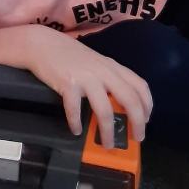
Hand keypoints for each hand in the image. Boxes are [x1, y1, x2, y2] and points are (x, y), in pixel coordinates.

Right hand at [25, 26, 152, 148]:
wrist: (41, 44)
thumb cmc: (67, 54)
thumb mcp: (94, 62)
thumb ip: (107, 77)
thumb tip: (116, 103)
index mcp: (112, 66)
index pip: (140, 85)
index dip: (147, 105)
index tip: (146, 120)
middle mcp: (103, 71)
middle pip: (129, 99)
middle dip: (136, 123)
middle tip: (136, 138)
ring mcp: (86, 77)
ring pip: (104, 109)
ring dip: (108, 130)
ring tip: (107, 144)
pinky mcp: (68, 83)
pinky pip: (75, 108)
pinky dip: (76, 122)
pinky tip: (75, 130)